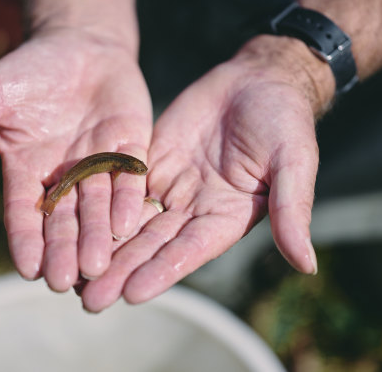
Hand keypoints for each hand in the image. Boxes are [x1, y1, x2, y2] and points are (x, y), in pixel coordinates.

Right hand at [0, 29, 152, 288]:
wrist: (81, 45)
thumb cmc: (30, 70)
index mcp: (28, 171)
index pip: (24, 213)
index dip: (26, 240)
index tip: (28, 270)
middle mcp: (65, 177)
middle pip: (64, 220)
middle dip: (63, 250)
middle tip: (64, 282)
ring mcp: (99, 166)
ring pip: (98, 208)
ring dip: (97, 236)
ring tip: (96, 265)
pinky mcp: (130, 151)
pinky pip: (129, 179)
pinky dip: (127, 201)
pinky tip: (127, 224)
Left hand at [80, 35, 326, 311]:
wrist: (258, 80)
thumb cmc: (284, 120)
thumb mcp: (294, 162)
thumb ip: (293, 211)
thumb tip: (306, 265)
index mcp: (227, 217)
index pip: (190, 251)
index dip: (162, 272)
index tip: (132, 294)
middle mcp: (195, 210)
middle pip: (153, 245)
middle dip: (123, 271)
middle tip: (90, 301)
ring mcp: (172, 188)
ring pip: (133, 222)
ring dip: (106, 247)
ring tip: (75, 272)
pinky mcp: (151, 163)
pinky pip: (122, 187)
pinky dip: (100, 207)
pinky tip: (75, 223)